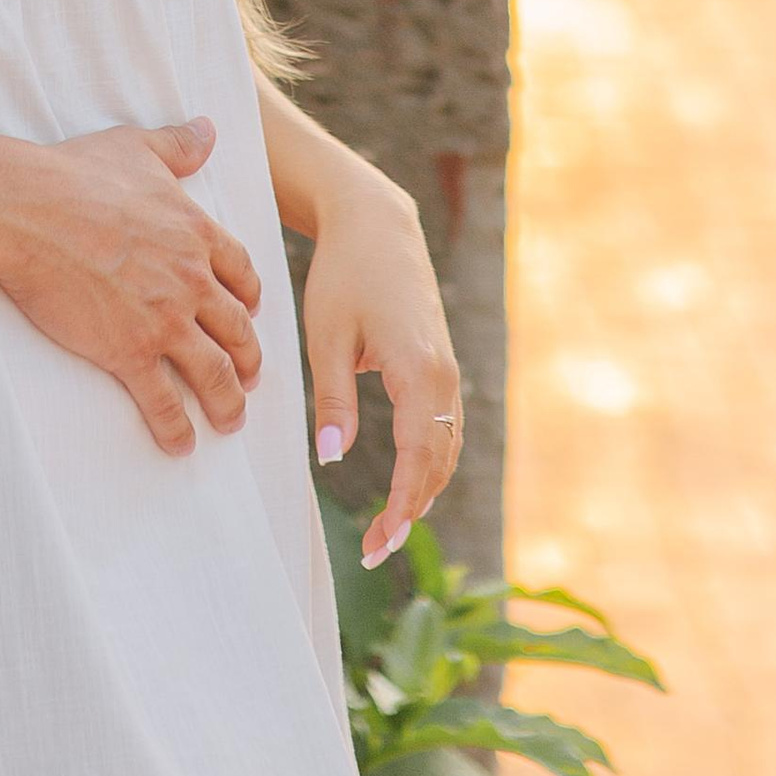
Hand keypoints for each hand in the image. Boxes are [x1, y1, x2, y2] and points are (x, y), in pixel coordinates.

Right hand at [0, 119, 264, 457]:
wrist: (30, 210)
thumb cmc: (78, 173)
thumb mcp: (136, 148)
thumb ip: (178, 144)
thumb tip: (208, 128)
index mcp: (197, 234)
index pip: (241, 275)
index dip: (250, 300)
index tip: (249, 316)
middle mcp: (191, 282)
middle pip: (237, 331)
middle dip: (248, 359)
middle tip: (250, 377)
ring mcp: (163, 321)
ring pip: (213, 374)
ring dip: (227, 403)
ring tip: (230, 420)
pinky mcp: (128, 352)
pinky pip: (163, 401)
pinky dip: (176, 428)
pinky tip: (180, 444)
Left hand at [300, 155, 462, 568]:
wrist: (376, 224)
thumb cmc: (344, 275)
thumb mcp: (327, 336)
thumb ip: (333, 399)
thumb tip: (331, 458)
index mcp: (418, 370)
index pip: (417, 457)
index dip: (400, 505)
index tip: (379, 543)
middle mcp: (443, 376)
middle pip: (436, 462)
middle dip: (409, 510)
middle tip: (373, 551)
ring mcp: (448, 371)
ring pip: (445, 449)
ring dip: (421, 491)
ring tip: (385, 531)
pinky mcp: (442, 366)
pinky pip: (443, 428)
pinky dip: (428, 463)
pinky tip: (406, 485)